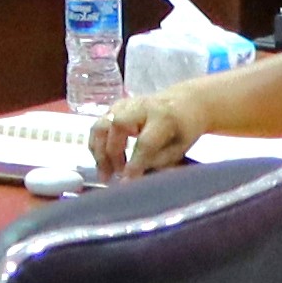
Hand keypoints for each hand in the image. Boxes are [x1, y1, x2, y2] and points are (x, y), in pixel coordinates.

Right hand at [87, 90, 210, 178]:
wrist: (184, 102)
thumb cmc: (184, 129)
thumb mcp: (180, 148)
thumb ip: (159, 162)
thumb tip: (133, 179)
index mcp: (163, 117)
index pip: (146, 141)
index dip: (135, 162)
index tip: (128, 181)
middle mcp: (141, 106)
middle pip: (117, 126)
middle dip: (112, 153)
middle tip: (115, 175)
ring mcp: (125, 104)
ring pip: (102, 124)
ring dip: (99, 150)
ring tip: (104, 172)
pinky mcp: (115, 107)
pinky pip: (99, 125)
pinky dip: (97, 144)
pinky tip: (102, 160)